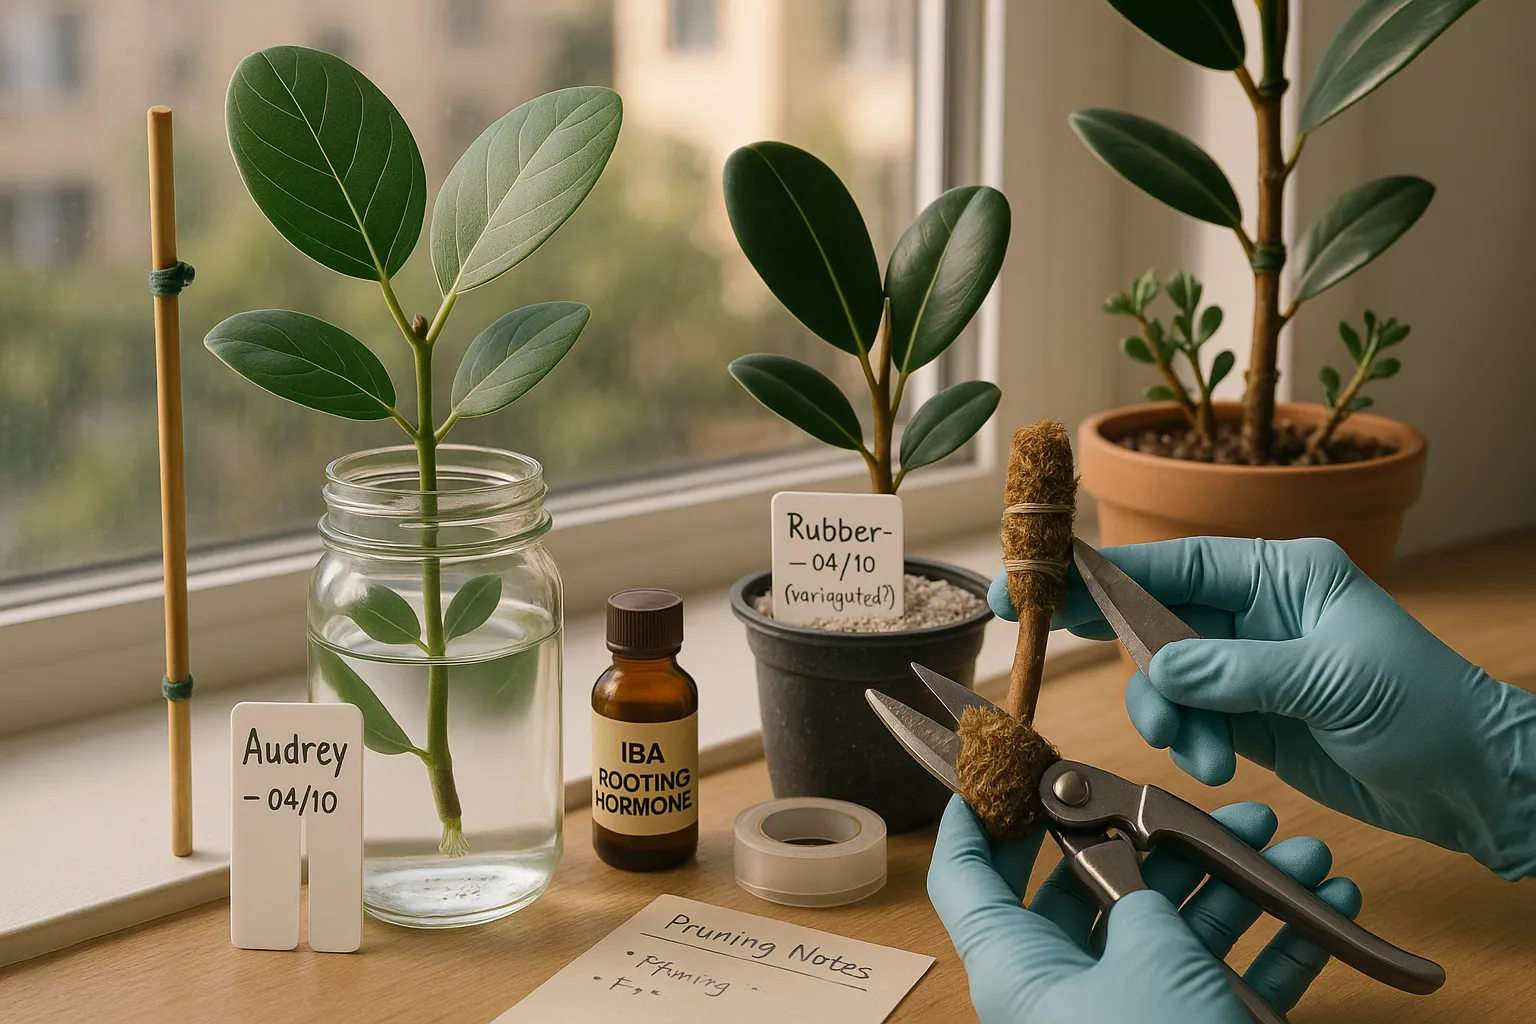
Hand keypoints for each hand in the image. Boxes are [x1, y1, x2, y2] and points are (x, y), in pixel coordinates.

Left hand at [928, 796, 1360, 1023]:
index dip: (974, 816)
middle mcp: (1063, 992)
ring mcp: (1128, 1017)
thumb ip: (1142, 898)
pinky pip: (1222, 982)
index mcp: (1018, 969)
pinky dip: (1275, 946)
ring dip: (1240, 885)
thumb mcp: (1150, 962)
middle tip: (1205, 807)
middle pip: (1092, 891)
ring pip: (1171, 931)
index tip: (1000, 766)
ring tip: (1296, 846)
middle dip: (1159, 840)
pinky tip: (1326, 907)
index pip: (966, 878)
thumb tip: (1143, 868)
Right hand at [990, 537, 1535, 878]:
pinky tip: (1214, 762)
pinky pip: (1187, 718)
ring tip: (1200, 753)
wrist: (1475, 784)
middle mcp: (1258, 611)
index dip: (1103, 570)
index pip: (1174, 561)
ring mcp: (1250, 665)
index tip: (1041, 580)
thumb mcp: (1331, 680)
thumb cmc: (1427, 709)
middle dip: (1121, 649)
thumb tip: (1161, 669)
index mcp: (1283, 573)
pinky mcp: (1250, 716)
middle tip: (1051, 645)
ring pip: (1165, 677)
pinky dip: (1186, 740)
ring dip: (1167, 716)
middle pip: (1155, 616)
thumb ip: (1236, 671)